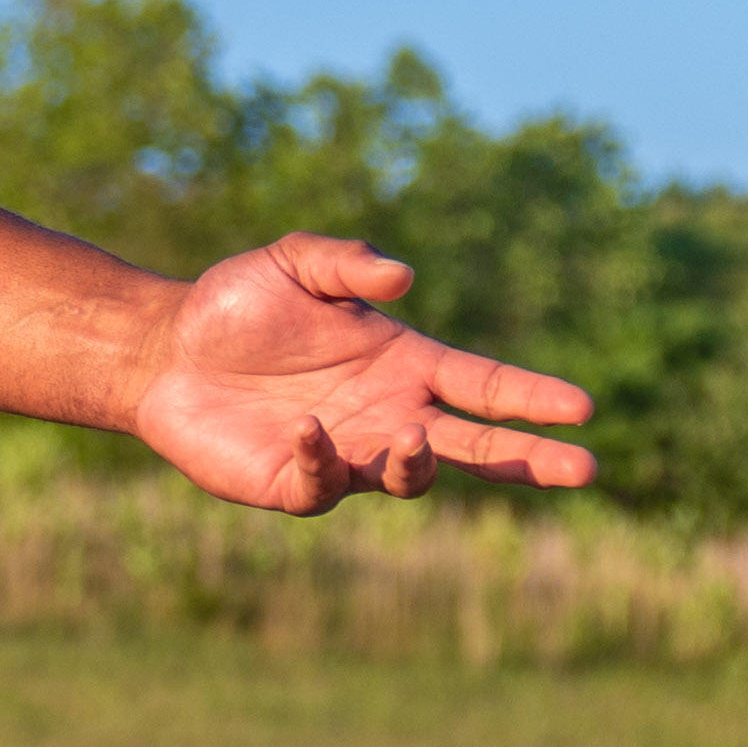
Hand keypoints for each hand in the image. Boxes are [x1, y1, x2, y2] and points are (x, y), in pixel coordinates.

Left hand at [126, 232, 598, 510]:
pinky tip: (305, 430)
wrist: (164, 351)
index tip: (582, 408)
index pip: (485, 384)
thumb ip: (347, 264)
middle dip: (530, 459)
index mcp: (406, 364)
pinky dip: (325, 460)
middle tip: (583, 470)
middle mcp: (391, 415)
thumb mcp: (294, 262)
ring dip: (422, 463)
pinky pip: (327, 484)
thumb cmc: (237, 305)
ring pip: (412, 476)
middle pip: (478, 445)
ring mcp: (350, 456)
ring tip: (412, 438)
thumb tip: (403, 279)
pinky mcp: (298, 484)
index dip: (533, 397)